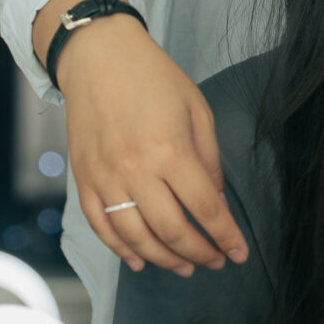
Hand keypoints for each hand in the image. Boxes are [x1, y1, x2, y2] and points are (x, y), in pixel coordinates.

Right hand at [49, 0, 247, 274]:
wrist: (98, 57)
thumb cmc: (152, 77)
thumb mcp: (197, 108)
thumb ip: (208, 158)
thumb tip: (215, 201)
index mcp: (170, 149)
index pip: (205, 207)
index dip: (225, 235)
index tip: (238, 252)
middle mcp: (136, 170)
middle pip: (171, 230)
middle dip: (199, 253)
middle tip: (214, 260)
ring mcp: (106, 178)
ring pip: (136, 238)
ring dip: (163, 260)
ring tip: (184, 266)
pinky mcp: (84, 180)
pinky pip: (101, 227)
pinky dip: (120, 250)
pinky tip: (139, 260)